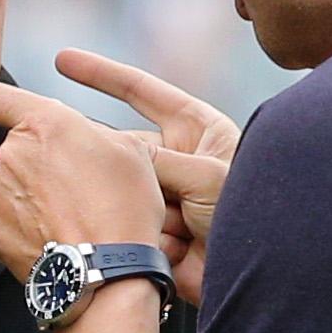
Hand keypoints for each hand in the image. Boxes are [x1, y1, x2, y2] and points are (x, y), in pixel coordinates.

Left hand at [0, 72, 168, 282]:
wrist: (105, 273)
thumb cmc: (124, 212)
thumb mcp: (131, 153)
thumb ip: (94, 133)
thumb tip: (82, 141)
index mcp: (46, 123)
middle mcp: (12, 151)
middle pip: (21, 151)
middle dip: (43, 167)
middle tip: (78, 194)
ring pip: (11, 186)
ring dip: (33, 198)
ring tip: (68, 221)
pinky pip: (1, 217)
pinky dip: (20, 226)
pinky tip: (48, 237)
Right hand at [58, 48, 238, 305]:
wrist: (267, 272)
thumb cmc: (251, 211)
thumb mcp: (206, 173)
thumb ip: (155, 160)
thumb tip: (112, 157)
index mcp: (198, 131)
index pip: (143, 93)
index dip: (102, 75)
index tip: (65, 60)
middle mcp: (180, 161)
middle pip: (127, 151)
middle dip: (123, 169)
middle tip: (137, 185)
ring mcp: (169, 199)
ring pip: (126, 192)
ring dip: (145, 210)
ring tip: (179, 226)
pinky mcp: (160, 235)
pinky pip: (134, 228)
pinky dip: (150, 238)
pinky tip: (178, 249)